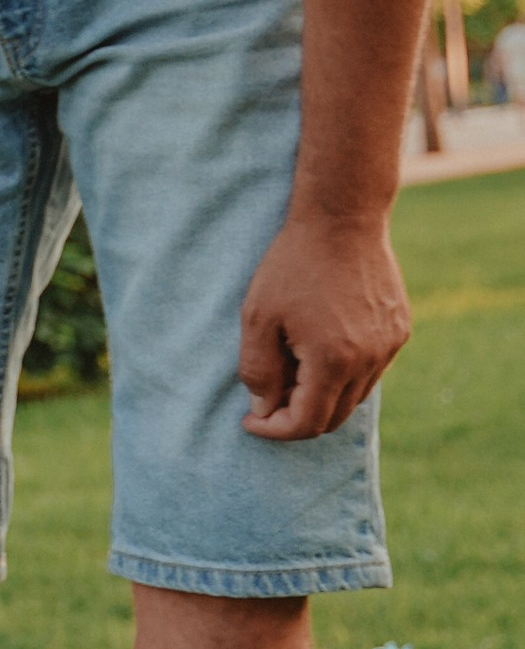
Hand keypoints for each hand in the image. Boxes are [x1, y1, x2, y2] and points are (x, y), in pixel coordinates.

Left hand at [238, 208, 410, 439]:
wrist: (342, 218)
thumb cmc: (293, 265)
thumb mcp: (258, 317)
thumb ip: (258, 370)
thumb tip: (265, 408)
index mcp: (334, 360)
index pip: (306, 423)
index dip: (275, 429)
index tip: (250, 420)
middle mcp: (370, 359)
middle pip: (334, 418)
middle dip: (296, 418)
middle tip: (267, 398)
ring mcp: (390, 345)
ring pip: (355, 396)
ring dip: (321, 398)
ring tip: (290, 370)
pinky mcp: (399, 329)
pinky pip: (371, 370)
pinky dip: (344, 375)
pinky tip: (318, 350)